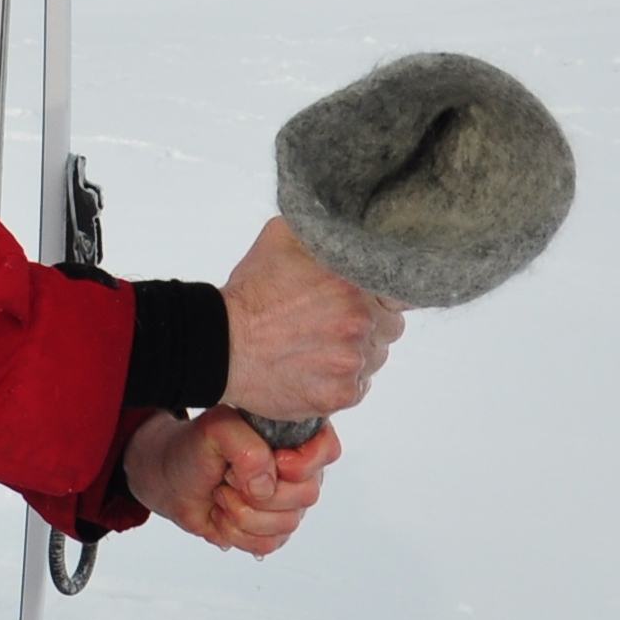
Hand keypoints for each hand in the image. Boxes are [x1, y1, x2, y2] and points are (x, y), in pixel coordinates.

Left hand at [122, 407, 338, 556]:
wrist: (171, 480)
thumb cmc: (195, 449)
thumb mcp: (215, 430)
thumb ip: (245, 446)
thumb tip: (265, 485)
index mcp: (293, 435)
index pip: (327, 450)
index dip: (298, 464)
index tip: (269, 460)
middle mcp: (299, 470)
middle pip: (307, 494)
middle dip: (257, 491)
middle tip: (229, 477)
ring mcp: (288, 503)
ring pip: (287, 524)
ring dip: (241, 512)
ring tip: (223, 493)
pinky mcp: (272, 530)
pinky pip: (269, 544)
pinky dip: (236, 533)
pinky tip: (223, 514)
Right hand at [220, 218, 403, 420]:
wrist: (219, 345)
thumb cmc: (250, 294)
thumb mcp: (282, 237)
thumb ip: (324, 230)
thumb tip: (348, 224)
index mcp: (353, 281)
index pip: (400, 290)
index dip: (385, 295)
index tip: (370, 299)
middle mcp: (360, 321)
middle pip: (390, 326)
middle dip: (370, 325)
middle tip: (334, 324)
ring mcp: (352, 362)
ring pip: (375, 359)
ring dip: (355, 354)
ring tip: (318, 348)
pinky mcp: (340, 394)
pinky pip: (358, 388)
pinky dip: (340, 382)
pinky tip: (314, 370)